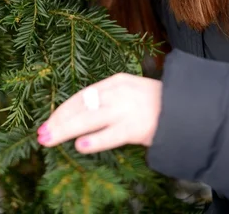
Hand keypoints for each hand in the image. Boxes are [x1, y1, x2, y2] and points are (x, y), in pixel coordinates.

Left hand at [37, 73, 161, 153]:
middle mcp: (118, 92)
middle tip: (42, 132)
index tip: (49, 120)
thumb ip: (109, 101)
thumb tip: (80, 117)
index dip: (63, 109)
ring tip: (50, 138)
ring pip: (89, 119)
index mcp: (116, 82)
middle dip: (59, 120)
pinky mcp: (136, 126)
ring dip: (66, 130)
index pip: (82, 95)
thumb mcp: (130, 93)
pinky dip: (95, 140)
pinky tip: (80, 146)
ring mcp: (126, 109)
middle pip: (80, 106)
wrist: (187, 108)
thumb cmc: (156, 104)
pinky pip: (111, 135)